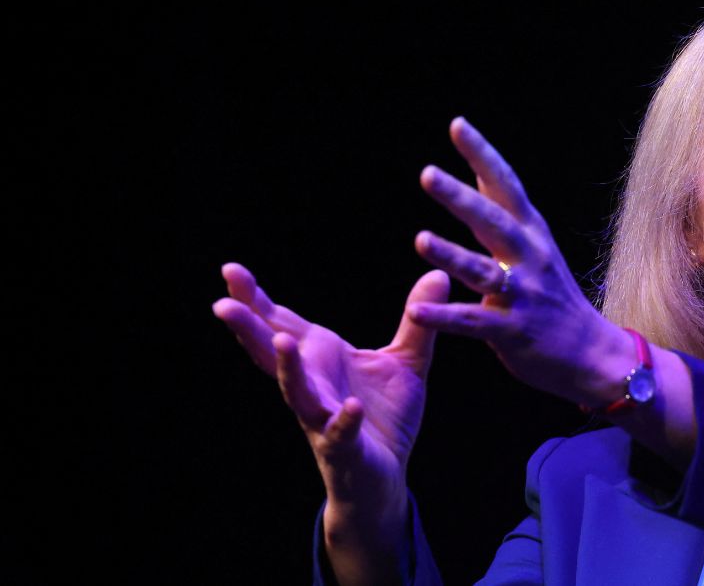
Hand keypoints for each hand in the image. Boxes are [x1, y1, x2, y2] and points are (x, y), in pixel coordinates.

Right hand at [212, 263, 448, 527]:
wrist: (385, 475)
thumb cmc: (384, 416)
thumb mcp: (407, 361)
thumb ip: (417, 322)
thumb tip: (438, 273)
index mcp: (321, 358)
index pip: (282, 322)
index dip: (255, 298)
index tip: (230, 270)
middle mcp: (313, 385)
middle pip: (273, 353)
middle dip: (249, 328)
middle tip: (222, 303)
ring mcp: (323, 418)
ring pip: (298, 393)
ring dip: (289, 368)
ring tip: (281, 341)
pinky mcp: (344, 448)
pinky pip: (341, 433)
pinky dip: (344, 420)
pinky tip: (350, 407)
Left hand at [410, 117, 630, 406]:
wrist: (593, 353)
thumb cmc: (555, 298)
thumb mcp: (537, 247)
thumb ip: (505, 214)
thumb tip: (478, 174)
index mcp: (532, 234)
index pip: (505, 186)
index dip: (482, 155)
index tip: (457, 125)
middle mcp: (529, 258)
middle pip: (493, 221)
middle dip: (461, 198)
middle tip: (428, 174)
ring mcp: (523, 295)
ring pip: (483, 270)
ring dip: (451, 255)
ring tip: (420, 239)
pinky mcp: (513, 331)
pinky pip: (474, 322)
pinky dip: (445, 317)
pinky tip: (416, 313)